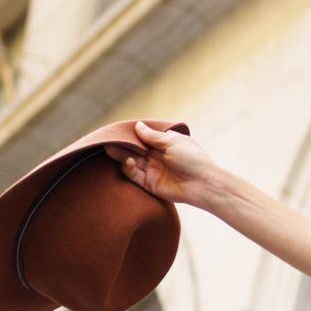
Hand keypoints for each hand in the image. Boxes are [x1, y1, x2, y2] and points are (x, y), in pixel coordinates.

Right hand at [105, 120, 225, 208]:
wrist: (203, 185)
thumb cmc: (192, 159)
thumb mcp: (172, 142)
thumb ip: (152, 136)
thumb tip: (137, 125)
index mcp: (165, 144)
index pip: (144, 137)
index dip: (131, 133)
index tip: (117, 129)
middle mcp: (158, 156)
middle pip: (135, 149)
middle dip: (122, 144)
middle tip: (107, 139)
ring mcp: (153, 170)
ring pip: (132, 161)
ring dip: (120, 155)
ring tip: (109, 148)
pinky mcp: (150, 184)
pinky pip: (134, 175)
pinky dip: (128, 168)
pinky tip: (127, 161)